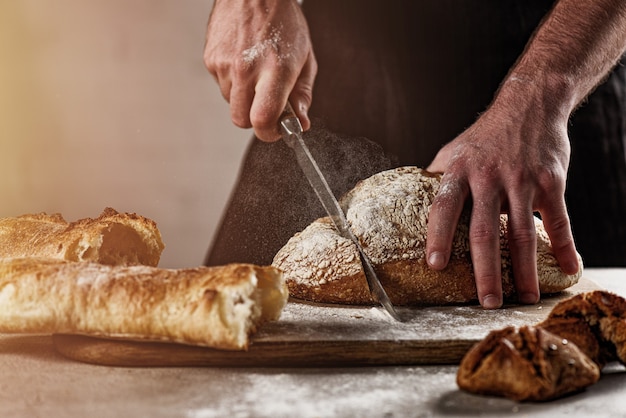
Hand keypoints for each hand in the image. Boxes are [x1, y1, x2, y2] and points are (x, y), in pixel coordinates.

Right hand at [204, 0, 316, 140]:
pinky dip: (234, 83)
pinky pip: (222, 86)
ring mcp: (225, 64)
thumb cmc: (283, 22)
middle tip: (268, 106)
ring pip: (232, 104)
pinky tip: (243, 62)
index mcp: (275, 69)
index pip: (263, 119)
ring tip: (256, 73)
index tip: (278, 130)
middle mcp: (246, 69)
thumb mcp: (305, 57)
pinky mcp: (210, 59)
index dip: (270, 132)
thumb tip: (300, 123)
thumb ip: (302, 94)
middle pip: (242, 121)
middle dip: (255, 120)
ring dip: (245, 99)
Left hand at [425, 79, 579, 308]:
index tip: (435, 265)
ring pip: (523, 233)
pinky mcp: (551, 182)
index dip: (438, 236)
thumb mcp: (453, 151)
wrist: (528, 105)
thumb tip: (409, 204)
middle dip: (485, 270)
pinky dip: (565, 247)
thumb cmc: (484, 136)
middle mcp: (489, 177)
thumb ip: (436, 180)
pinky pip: (559, 220)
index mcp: (460, 171)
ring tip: (525, 297)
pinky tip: (568, 269)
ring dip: (525, 270)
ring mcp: (522, 180)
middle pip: (485, 231)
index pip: (444, 207)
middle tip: (486, 301)